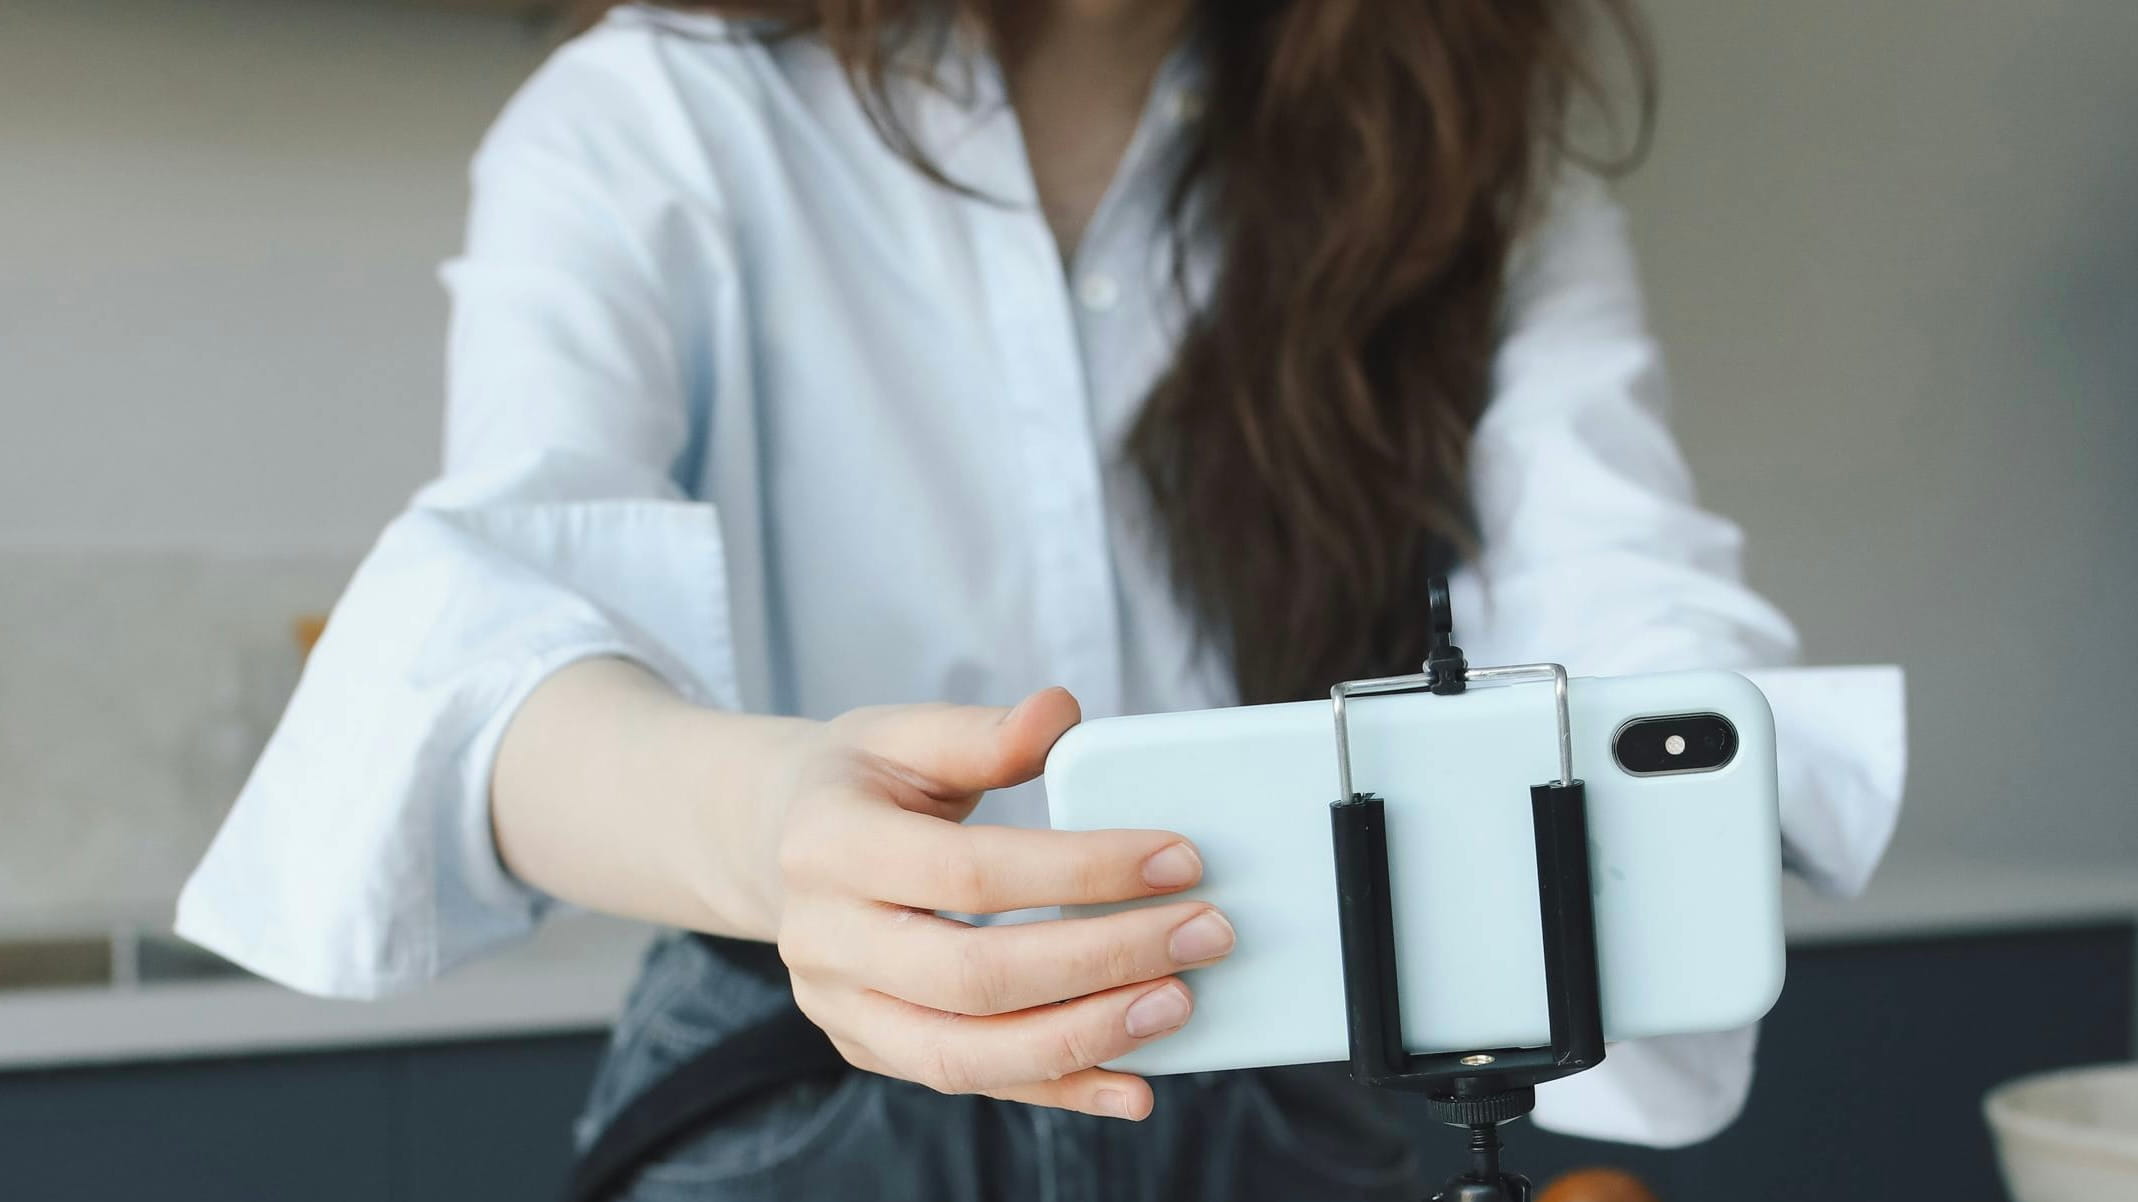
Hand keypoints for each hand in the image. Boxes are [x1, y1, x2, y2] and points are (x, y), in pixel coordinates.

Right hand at [768, 687, 1235, 1120]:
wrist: (781, 845)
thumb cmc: (862, 783)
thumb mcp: (904, 734)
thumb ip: (984, 734)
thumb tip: (1062, 715)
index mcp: (831, 845)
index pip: (971, 871)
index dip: (1081, 871)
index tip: (1179, 859)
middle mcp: (823, 940)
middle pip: (975, 976)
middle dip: (1103, 959)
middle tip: (1204, 934)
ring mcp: (842, 1008)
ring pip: (968, 1054)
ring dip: (1085, 1037)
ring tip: (1177, 1004)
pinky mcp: (872, 1050)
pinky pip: (971, 1084)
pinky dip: (1058, 1090)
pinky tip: (1133, 1084)